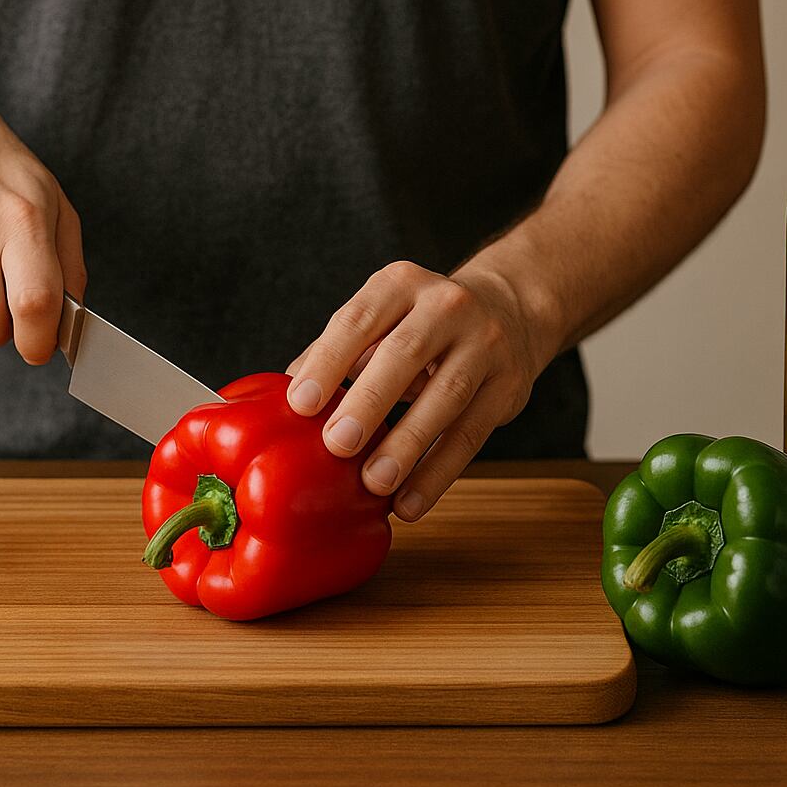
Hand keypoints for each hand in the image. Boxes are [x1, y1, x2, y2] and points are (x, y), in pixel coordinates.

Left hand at [285, 261, 548, 521]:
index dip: (328, 361)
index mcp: (400, 284)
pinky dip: (438, 474)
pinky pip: (471, 435)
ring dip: (408, 445)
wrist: (510, 309)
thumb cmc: (421, 323)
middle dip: (369, 401)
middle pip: (406, 354)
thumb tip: (276, 400)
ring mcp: (485, 344)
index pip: (358, 319)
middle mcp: (447, 306)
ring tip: (374, 484)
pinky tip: (410, 503)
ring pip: (447, 396)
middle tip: (338, 444)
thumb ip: (332, 353)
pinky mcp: (508, 386)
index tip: (300, 405)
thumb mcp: (380, 320)